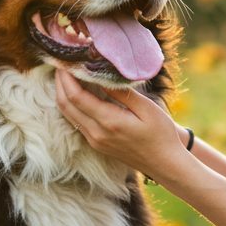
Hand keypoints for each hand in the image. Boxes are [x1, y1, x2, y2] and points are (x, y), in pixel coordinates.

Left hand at [53, 69, 188, 179]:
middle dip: (59, 83)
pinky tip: (76, 93)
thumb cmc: (161, 134)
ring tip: (65, 75)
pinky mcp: (96, 144)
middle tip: (60, 64)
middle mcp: (96, 133)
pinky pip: (76, 122)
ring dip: (62, 94)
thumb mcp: (146, 108)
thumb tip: (102, 74)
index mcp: (109, 122)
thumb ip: (122, 92)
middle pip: (65, 105)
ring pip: (68, 115)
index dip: (66, 78)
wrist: (165, 164)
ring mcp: (95, 141)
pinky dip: (71, 106)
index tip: (64, 61)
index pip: (76, 96)